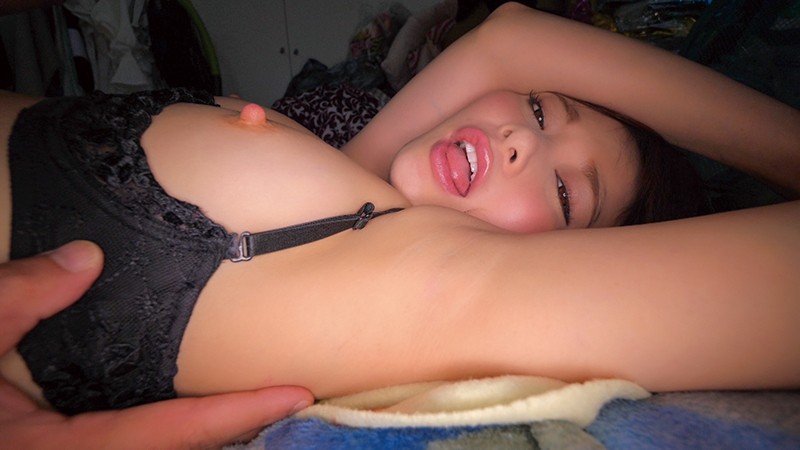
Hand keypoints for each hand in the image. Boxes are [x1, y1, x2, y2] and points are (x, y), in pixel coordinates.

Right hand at [0, 241, 312, 448]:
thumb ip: (14, 297)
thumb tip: (83, 258)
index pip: (160, 435)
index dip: (232, 414)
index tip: (293, 393)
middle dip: (232, 432)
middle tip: (290, 397)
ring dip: (205, 433)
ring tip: (256, 401)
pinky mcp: (51, 446)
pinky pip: (125, 444)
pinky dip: (167, 430)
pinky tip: (189, 411)